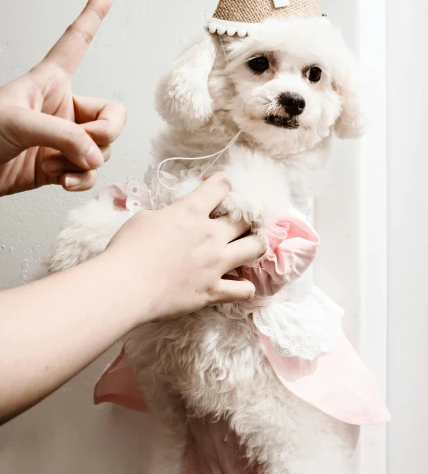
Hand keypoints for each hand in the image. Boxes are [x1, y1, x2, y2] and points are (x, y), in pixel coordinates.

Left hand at [0, 0, 125, 195]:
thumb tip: (94, 156)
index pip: (76, 41)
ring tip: (55, 164)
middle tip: (83, 145)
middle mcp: (62, 109)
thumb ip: (63, 136)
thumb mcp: (18, 123)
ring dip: (84, 162)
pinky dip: (80, 180)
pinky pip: (89, 172)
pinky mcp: (59, 166)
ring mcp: (62, 139)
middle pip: (111, 116)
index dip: (92, 15)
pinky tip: (61, 180)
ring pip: (101, 149)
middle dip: (104, 135)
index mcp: (50, 81)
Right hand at [105, 173, 265, 321]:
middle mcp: (211, 234)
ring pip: (257, 247)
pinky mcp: (214, 290)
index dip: (222, 183)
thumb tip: (173, 218)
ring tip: (247, 248)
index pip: (221, 185)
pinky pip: (245, 290)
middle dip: (243, 217)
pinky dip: (245, 287)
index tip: (216, 188)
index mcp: (191, 211)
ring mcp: (216, 263)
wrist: (124, 287)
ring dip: (255, 245)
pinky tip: (238, 284)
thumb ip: (167, 215)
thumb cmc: (127, 251)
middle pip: (245, 218)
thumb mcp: (144, 218)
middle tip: (235, 223)